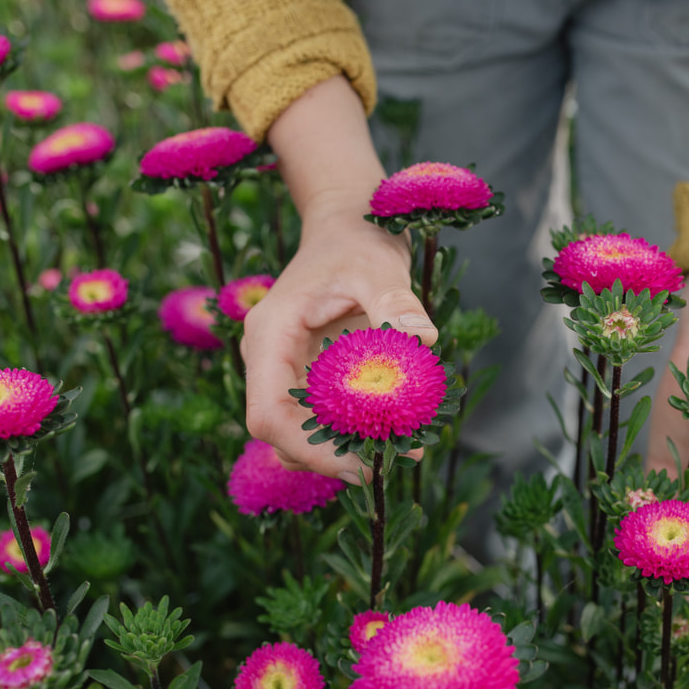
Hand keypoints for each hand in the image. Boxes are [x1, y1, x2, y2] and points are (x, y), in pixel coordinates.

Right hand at [240, 76, 435, 480]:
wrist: (348, 224)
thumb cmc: (358, 240)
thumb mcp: (378, 265)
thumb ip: (395, 301)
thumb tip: (421, 338)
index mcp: (270, 336)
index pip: (267, 414)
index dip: (307, 448)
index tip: (359, 463)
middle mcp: (268, 359)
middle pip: (281, 433)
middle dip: (330, 456)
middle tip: (388, 464)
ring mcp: (285, 370)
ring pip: (299, 433)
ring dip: (344, 450)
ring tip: (400, 449)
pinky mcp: (307, 376)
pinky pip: (323, 417)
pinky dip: (356, 432)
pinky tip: (401, 435)